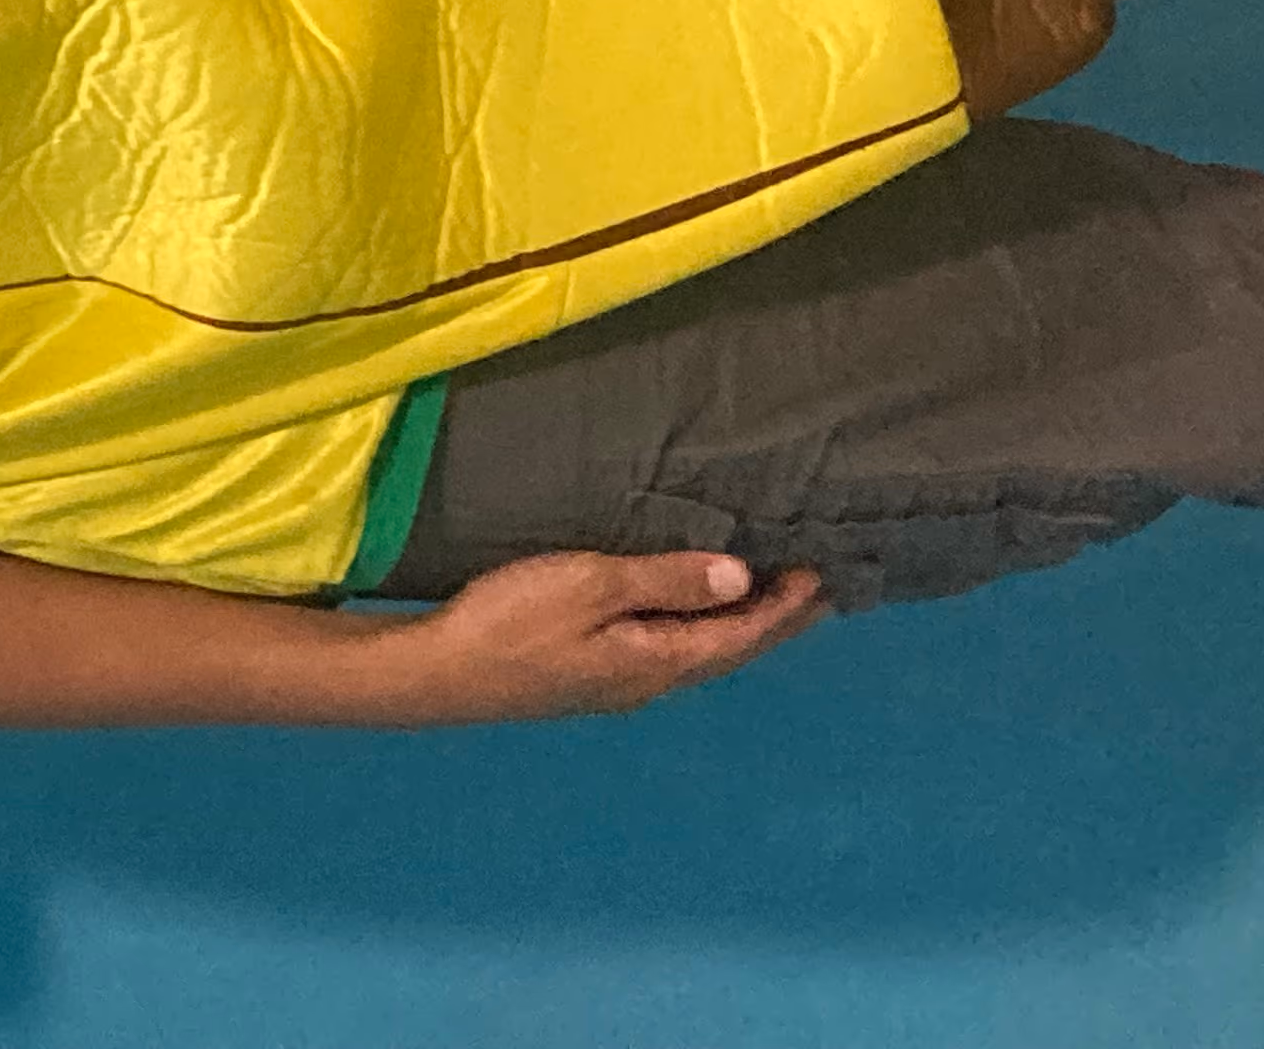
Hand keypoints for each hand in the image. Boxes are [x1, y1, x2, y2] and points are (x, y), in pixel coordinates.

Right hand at [383, 549, 825, 721]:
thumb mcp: (591, 585)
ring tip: (763, 602)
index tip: (821, 578)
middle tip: (816, 594)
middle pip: (726, 652)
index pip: (739, 635)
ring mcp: (618, 684)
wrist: (443, 674)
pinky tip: (686, 619)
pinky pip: (668, 653)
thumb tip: (741, 578)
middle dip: (772, 623)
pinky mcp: (591, 677)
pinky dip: (697, 631)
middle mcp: (649, 682)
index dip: (783, 608)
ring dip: (736, 629)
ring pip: (698, 656)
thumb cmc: (514, 621)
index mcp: (658, 661)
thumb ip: (665, 581)